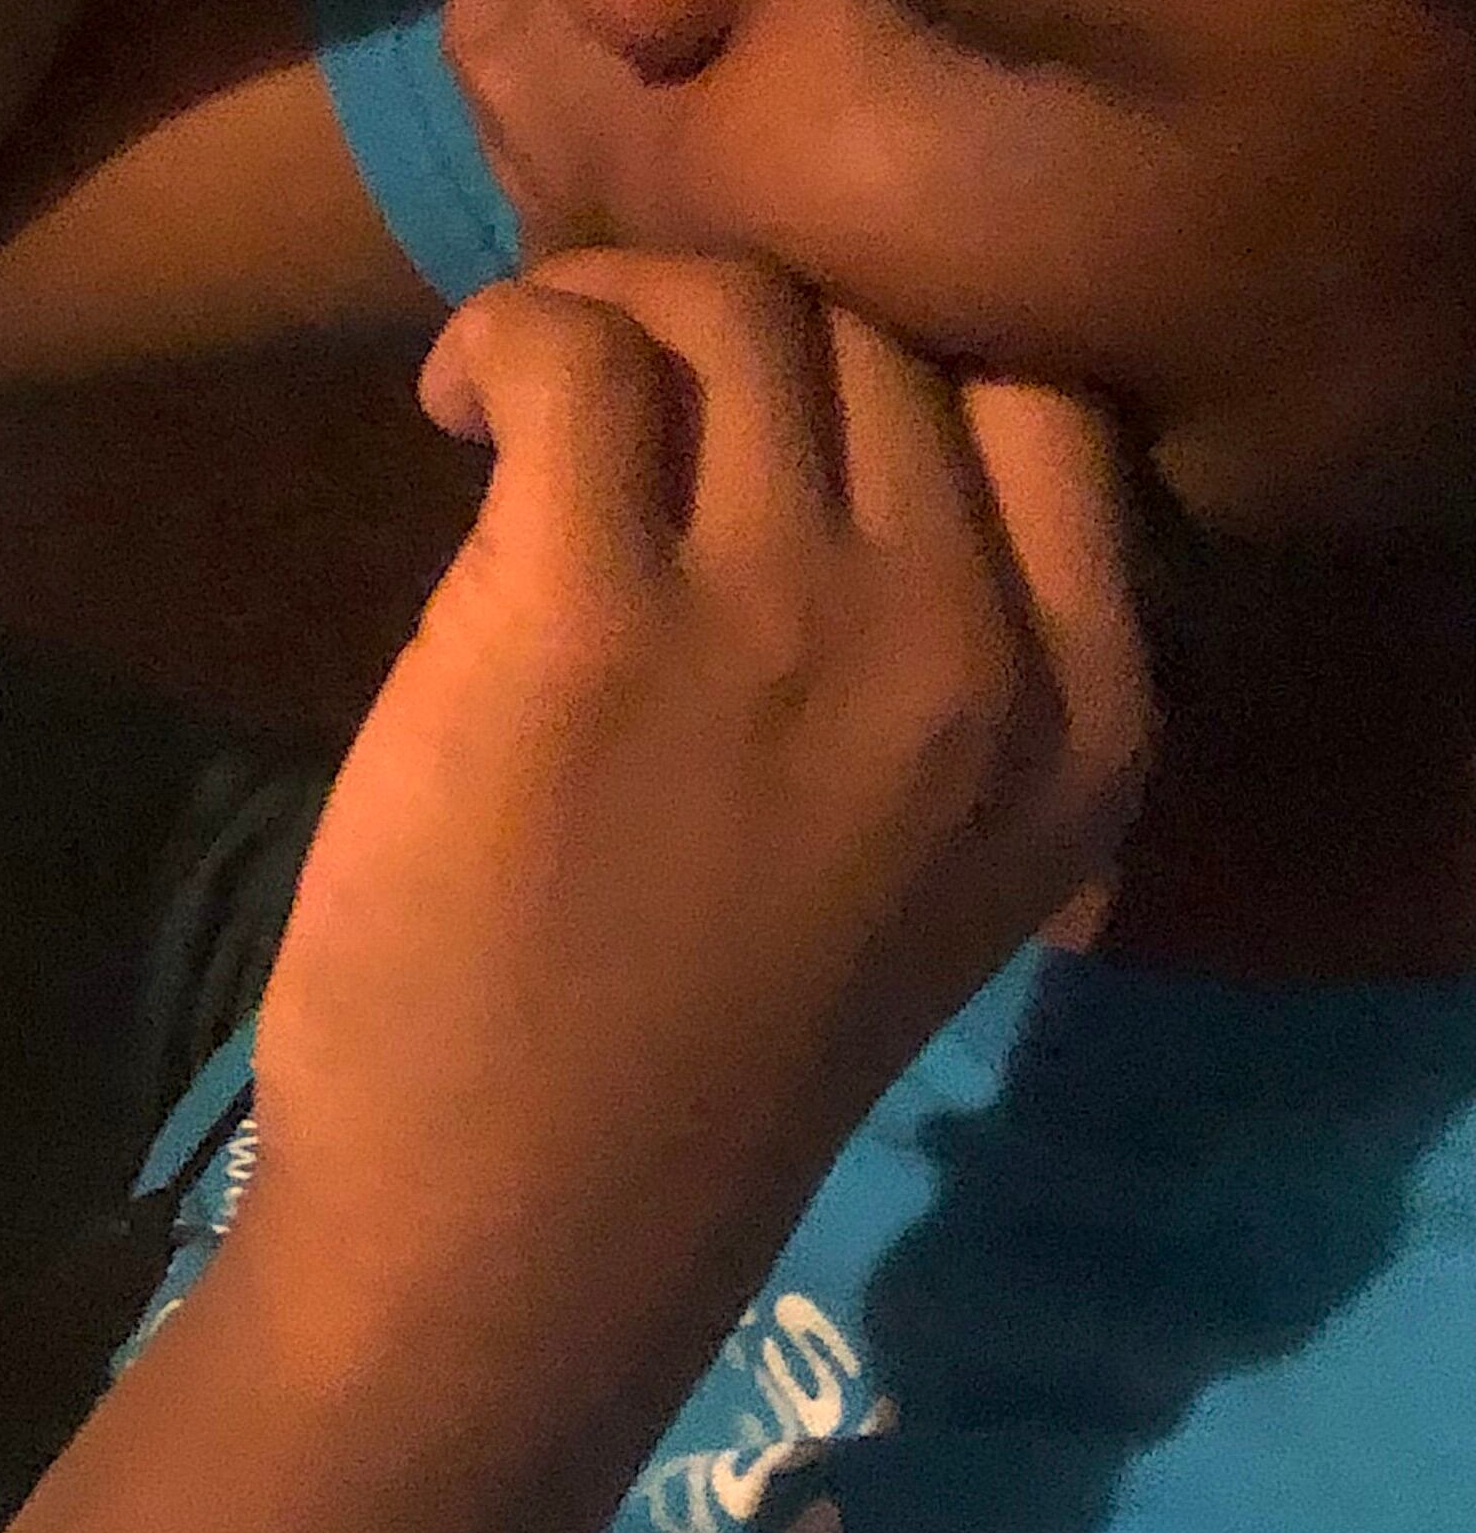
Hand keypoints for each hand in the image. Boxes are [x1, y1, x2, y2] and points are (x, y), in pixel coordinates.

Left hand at [235, 253, 1154, 1356]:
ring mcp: (788, 620)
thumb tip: (788, 423)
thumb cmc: (679, 1052)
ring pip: (735, 314)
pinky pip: (571, 358)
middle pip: (879, 339)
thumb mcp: (917, 859)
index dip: (888, 359)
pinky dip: (501, 339)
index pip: (1045, 405)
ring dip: (606, 307)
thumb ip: (923, 661)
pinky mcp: (585, 613)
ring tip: (512, 393)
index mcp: (1080, 724)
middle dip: (729, 321)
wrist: (519, 1224)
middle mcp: (968, 650)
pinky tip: (452, 408)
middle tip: (608, 385)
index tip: (758, 408)